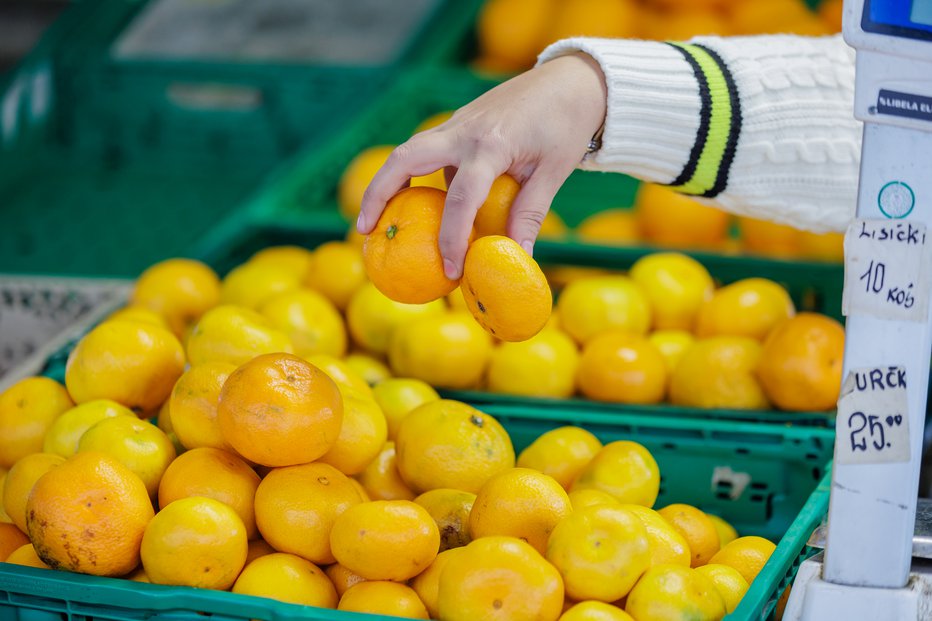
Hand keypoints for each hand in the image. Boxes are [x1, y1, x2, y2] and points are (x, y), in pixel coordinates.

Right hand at [357, 52, 606, 278]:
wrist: (567, 81)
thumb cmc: (564, 125)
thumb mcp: (552, 172)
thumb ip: (530, 214)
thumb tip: (518, 259)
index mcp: (490, 144)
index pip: (461, 198)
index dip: (453, 237)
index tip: (452, 269)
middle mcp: (464, 131)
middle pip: (404, 159)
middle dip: (378, 194)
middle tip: (364, 231)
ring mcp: (456, 124)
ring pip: (407, 152)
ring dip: (385, 184)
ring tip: (374, 222)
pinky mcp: (456, 125)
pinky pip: (426, 152)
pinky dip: (412, 178)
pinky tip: (415, 205)